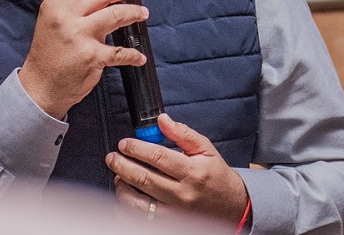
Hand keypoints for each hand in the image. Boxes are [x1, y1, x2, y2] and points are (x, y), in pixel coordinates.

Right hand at [19, 0, 149, 118]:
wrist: (40, 86)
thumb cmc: (50, 52)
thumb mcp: (53, 20)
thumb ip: (75, 4)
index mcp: (55, 3)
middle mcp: (65, 16)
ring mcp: (79, 36)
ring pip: (116, 14)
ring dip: (134, 13)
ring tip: (143, 13)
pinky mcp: (91, 56)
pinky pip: (120, 51)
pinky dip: (133, 54)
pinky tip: (139, 56)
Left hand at [107, 113, 248, 224]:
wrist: (231, 206)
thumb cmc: (216, 176)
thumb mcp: (205, 149)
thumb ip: (183, 133)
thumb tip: (162, 120)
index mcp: (192, 171)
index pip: (158, 157)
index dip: (137, 148)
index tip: (125, 143)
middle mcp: (182, 193)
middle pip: (144, 179)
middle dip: (123, 166)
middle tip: (112, 157)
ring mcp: (175, 212)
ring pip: (139, 202)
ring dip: (123, 187)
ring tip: (118, 175)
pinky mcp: (169, 223)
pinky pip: (142, 218)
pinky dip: (128, 207)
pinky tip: (125, 196)